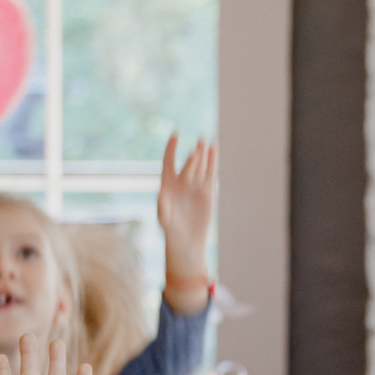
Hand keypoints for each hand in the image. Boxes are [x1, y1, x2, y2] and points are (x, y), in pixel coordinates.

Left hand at [156, 136, 216, 281]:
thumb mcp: (165, 219)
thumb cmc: (171, 230)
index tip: (175, 134)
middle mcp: (181, 182)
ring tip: (204, 140)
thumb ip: (162, 207)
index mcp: (167, 185)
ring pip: (199, 165)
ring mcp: (194, 185)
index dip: (171, 148)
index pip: (169, 162)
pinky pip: (210, 172)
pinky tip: (214, 148)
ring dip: (202, 153)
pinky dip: (212, 161)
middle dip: (192, 155)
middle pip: (187, 164)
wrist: (186, 240)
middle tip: (198, 145)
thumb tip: (160, 195)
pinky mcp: (207, 190)